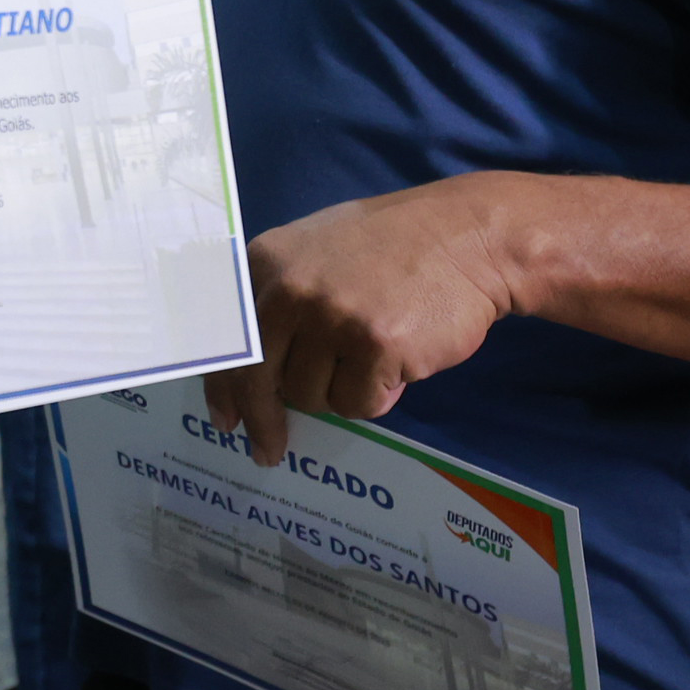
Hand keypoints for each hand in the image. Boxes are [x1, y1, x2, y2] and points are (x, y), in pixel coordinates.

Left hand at [198, 179, 524, 463]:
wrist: (467, 238)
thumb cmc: (392, 246)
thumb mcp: (314, 251)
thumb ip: (276, 296)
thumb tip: (247, 364)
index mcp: (266, 263)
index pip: (229, 342)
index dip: (222, 389)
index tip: (225, 420)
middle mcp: (290, 290)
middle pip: (259, 380)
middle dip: (263, 422)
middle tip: (268, 451)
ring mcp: (332, 318)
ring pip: (312, 397)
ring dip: (340, 391)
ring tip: (370, 355)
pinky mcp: (376, 346)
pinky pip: (358, 405)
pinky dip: (378, 395)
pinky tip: (397, 361)